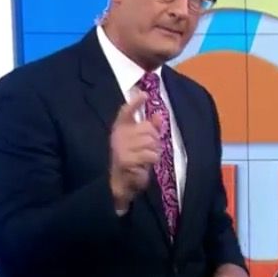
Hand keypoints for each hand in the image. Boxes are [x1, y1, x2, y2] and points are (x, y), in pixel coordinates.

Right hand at [109, 91, 162, 211]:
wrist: (119, 182)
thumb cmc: (131, 161)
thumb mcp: (141, 143)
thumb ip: (150, 128)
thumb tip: (159, 115)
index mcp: (119, 129)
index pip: (125, 112)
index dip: (135, 103)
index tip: (144, 94)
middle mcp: (118, 135)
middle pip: (148, 129)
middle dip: (155, 139)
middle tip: (150, 149)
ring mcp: (120, 147)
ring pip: (151, 142)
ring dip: (154, 151)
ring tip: (146, 158)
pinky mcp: (126, 159)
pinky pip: (150, 154)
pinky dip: (152, 160)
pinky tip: (144, 164)